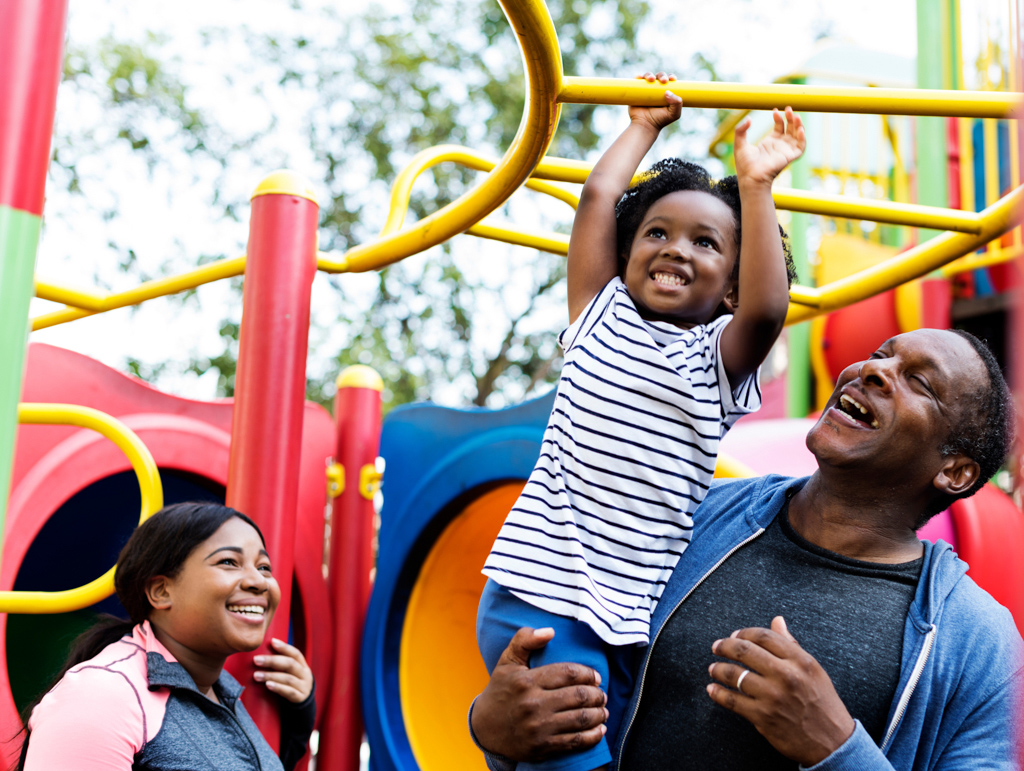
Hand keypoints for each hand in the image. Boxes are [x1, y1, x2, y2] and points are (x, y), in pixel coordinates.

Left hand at [253, 637, 313, 703]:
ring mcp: (304, 686)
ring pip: (288, 678)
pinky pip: (289, 692)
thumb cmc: (292, 685)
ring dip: (270, 675)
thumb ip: (281, 665)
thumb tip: (261, 653)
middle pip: (290, 664)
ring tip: (256, 675)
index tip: (271, 641)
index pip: (295, 653)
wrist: (304, 704)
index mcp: (303, 665)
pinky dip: (278, 687)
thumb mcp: (291, 673)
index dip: (284, 647)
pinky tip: (268, 685)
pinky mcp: (300, 698)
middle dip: (272, 661)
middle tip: (256, 660)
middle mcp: (305, 674)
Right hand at [470, 627, 607, 761]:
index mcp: (527, 681)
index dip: (588, 674)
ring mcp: (538, 728)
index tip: (596, 677)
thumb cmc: (501, 690)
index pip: (568, 673)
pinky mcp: (542, 747)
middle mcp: (533, 704)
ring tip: (603, 710)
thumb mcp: (507, 661)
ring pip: (580, 719)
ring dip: (598, 714)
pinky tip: (600, 729)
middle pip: (578, 696)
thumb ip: (525, 640)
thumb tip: (550, 631)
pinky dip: (593, 736)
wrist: (485, 728)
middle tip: (602, 694)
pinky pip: (575, 741)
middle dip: (597, 695)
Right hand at [628, 72, 681, 130]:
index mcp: (666, 91)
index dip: (671, 77)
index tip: (672, 79)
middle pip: (659, 76)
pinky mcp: (635, 92)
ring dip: (650, 74)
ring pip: (648, 76)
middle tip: (663, 81)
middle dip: (662, 75)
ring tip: (651, 79)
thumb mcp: (674, 114)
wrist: (645, 126)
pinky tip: (639, 77)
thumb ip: (677, 103)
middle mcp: (655, 89)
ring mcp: (645, 90)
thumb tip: (667, 91)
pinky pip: (636, 81)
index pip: (669, 80)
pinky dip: (637, 77)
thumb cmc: (660, 120)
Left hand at [706, 616, 854, 765]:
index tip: (734, 635)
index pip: (764, 636)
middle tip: (716, 647)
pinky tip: (712, 689)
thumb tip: (777, 621)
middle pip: (745, 651)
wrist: (834, 742)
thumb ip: (791, 644)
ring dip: (718, 669)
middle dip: (725, 646)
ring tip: (713, 668)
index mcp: (800, 661)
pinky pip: (733, 701)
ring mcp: (773, 697)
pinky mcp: (763, 717)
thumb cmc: (823, 703)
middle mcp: (786, 676)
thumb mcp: (813, 669)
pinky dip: (718, 694)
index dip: (744, 633)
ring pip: (735, 675)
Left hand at [734, 106, 804, 186]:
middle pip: (790, 128)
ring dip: (798, 124)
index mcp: (769, 143)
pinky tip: (799, 129)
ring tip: (794, 115)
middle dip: (790, 117)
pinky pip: (801, 146)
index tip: (775, 110)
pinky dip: (803, 138)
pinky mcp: (790, 157)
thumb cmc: (744, 165)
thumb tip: (748, 119)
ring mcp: (785, 151)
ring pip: (797, 135)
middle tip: (788, 108)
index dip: (778, 117)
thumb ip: (741, 130)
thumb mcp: (740, 144)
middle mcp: (779, 146)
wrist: (750, 177)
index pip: (779, 126)